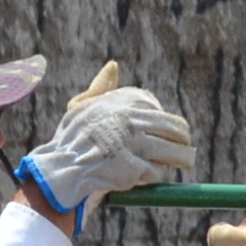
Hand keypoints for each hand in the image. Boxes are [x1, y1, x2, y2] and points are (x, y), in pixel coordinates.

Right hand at [16, 60, 193, 231]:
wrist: (58, 172)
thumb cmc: (70, 141)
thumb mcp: (81, 107)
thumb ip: (101, 88)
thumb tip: (113, 67)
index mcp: (122, 100)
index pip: (158, 109)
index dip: (166, 124)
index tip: (167, 134)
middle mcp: (130, 117)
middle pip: (175, 129)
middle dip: (183, 142)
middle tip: (186, 153)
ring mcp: (132, 143)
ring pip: (174, 152)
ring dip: (182, 160)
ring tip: (184, 164)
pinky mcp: (132, 168)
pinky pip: (157, 173)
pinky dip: (154, 178)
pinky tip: (144, 179)